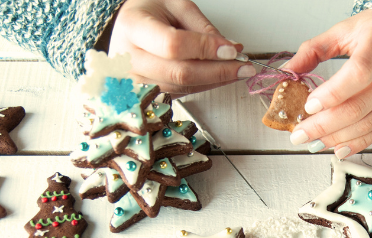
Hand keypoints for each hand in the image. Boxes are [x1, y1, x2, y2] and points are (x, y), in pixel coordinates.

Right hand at [108, 0, 254, 97]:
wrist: (126, 27)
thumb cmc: (149, 12)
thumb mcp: (175, 5)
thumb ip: (202, 26)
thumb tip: (229, 50)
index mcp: (133, 27)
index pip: (173, 45)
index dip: (205, 49)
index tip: (231, 50)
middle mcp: (129, 58)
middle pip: (180, 73)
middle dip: (218, 72)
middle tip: (245, 67)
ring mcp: (135, 81)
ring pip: (183, 88)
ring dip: (215, 81)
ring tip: (237, 70)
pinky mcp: (146, 95)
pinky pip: (181, 93)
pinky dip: (204, 85)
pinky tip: (219, 75)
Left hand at [285, 10, 371, 157]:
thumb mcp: (345, 29)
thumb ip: (314, 50)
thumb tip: (288, 72)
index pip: (359, 72)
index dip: (332, 94)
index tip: (309, 107)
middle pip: (360, 105)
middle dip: (325, 126)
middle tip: (301, 134)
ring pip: (369, 123)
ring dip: (337, 138)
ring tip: (314, 142)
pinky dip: (358, 142)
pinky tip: (338, 147)